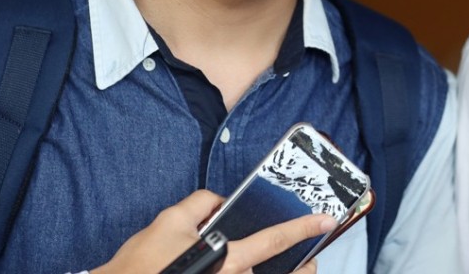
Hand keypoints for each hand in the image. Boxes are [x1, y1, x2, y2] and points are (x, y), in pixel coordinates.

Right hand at [91, 189, 337, 273]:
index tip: (326, 221)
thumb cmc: (142, 265)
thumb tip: (220, 202)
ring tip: (287, 265)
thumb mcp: (170, 221)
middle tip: (307, 259)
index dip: (304, 228)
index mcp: (228, 260)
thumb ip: (201, 203)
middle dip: (303, 267)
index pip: (275, 240)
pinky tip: (248, 269)